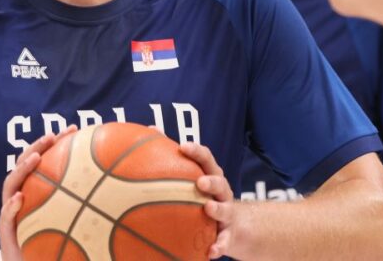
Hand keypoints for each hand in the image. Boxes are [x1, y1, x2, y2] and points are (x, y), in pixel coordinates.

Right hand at [0, 125, 76, 260]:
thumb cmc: (55, 245)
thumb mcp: (75, 223)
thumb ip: (89, 206)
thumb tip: (123, 191)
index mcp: (37, 191)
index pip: (44, 160)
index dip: (56, 143)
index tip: (74, 129)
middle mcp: (22, 197)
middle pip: (25, 165)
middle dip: (37, 147)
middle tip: (52, 136)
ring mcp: (11, 213)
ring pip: (11, 185)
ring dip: (22, 169)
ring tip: (35, 159)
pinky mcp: (6, 232)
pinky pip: (5, 217)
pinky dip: (11, 207)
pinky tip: (20, 199)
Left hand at [181, 142, 236, 258]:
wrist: (234, 226)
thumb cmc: (204, 197)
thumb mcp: (192, 180)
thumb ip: (172, 161)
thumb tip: (148, 132)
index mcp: (210, 176)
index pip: (206, 159)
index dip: (197, 152)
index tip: (183, 146)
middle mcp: (221, 193)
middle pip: (220, 182)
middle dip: (211, 181)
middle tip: (199, 181)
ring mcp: (227, 213)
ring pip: (225, 210)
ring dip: (217, 209)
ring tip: (208, 208)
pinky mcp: (229, 235)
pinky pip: (224, 241)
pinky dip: (219, 247)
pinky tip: (210, 253)